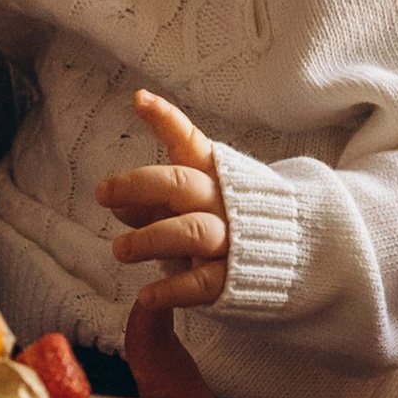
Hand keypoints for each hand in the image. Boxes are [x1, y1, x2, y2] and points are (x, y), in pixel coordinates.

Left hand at [97, 88, 230, 310]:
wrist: (293, 254)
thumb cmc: (223, 221)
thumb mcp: (187, 205)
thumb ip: (151, 201)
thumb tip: (116, 201)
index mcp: (214, 172)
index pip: (188, 140)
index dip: (165, 119)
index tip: (138, 100)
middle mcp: (222, 200)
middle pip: (180, 185)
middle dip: (139, 186)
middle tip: (103, 193)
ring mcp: (231, 238)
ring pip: (191, 231)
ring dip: (151, 238)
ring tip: (119, 250)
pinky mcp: (234, 277)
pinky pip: (203, 282)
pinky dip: (172, 290)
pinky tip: (146, 296)